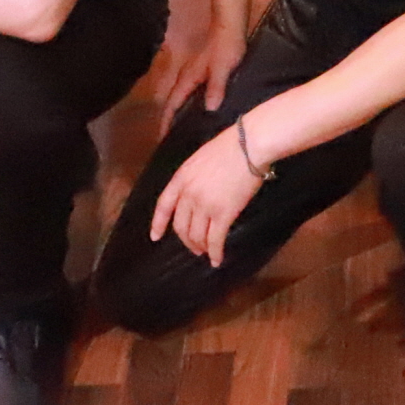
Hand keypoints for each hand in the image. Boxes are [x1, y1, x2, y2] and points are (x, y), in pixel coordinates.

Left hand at [151, 122, 266, 265]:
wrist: (249, 145)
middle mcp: (189, 194)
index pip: (164, 205)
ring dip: (201, 247)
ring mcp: (205, 205)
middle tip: (194, 247)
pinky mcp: (223, 214)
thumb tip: (198, 193)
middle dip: (187, 240)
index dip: (158, 223)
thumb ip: (193, 177)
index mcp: (181, 178)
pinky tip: (218, 259)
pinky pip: (215, 240)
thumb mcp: (200, 158)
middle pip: (181, 226)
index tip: (155, 237)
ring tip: (207, 252)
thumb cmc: (230, 146)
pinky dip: (215, 252)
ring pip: (197, 236)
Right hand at [161, 23, 246, 130]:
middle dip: (169, 122)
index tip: (161, 140)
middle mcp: (186, 78)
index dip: (166, 122)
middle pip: (173, 103)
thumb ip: (216, 87)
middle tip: (171, 142)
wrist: (230, 25)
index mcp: (187, 79)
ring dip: (178, 113)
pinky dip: (188, 105)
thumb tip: (209, 110)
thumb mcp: (222, 68)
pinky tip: (198, 112)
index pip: (172, 105)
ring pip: (181, 98)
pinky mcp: (201, 72)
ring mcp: (193, 74)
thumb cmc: (226, 47)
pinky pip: (190, 93)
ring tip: (182, 132)